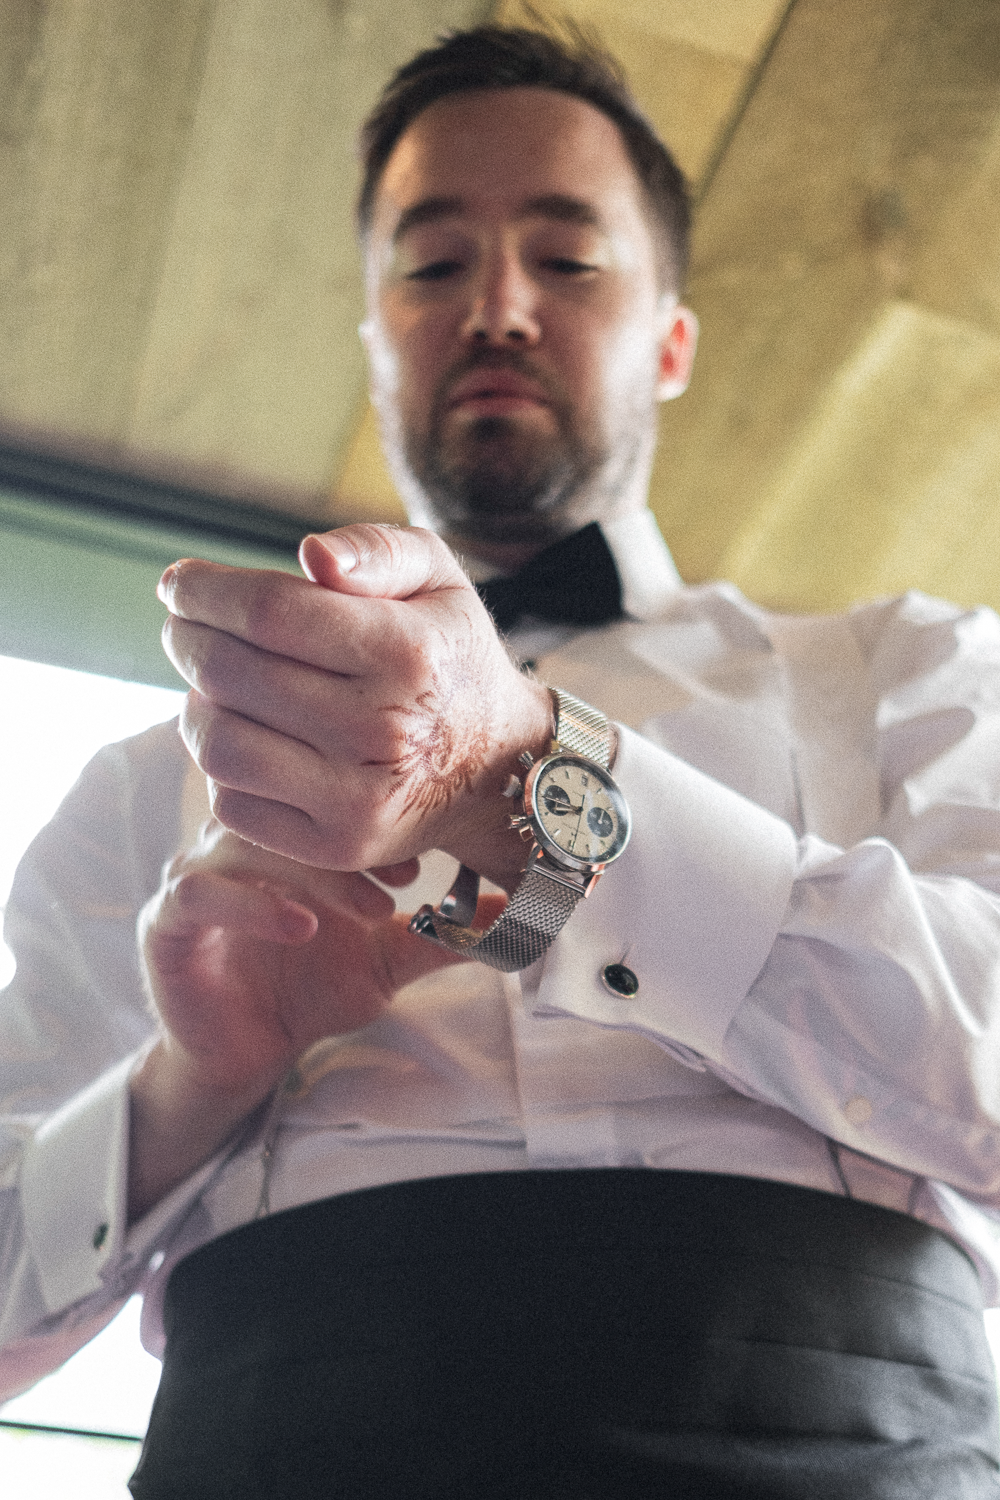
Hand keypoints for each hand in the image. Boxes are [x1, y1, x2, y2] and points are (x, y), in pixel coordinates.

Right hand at [137, 820, 454, 1094]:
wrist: (248, 1056)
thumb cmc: (311, 993)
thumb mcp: (387, 960)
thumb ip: (440, 934)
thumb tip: (516, 916)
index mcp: (280, 836)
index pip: (316, 793)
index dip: (372, 816)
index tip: (422, 861)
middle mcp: (232, 843)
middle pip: (283, 808)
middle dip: (349, 838)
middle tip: (405, 878)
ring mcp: (193, 877)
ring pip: (245, 842)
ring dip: (314, 871)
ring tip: (371, 910)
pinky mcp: (166, 923)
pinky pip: (199, 894)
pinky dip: (254, 904)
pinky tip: (304, 927)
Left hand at [157, 525, 553, 885]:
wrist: (497, 766)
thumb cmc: (449, 656)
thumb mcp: (438, 579)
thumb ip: (377, 550)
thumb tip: (311, 557)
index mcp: (408, 654)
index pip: (270, 613)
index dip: (205, 592)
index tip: (178, 584)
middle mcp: (384, 731)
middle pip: (231, 674)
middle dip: (187, 639)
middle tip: (184, 627)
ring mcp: (359, 799)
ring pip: (220, 744)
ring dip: (195, 703)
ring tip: (209, 682)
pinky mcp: (338, 846)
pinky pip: (233, 804)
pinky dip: (220, 765)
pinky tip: (242, 733)